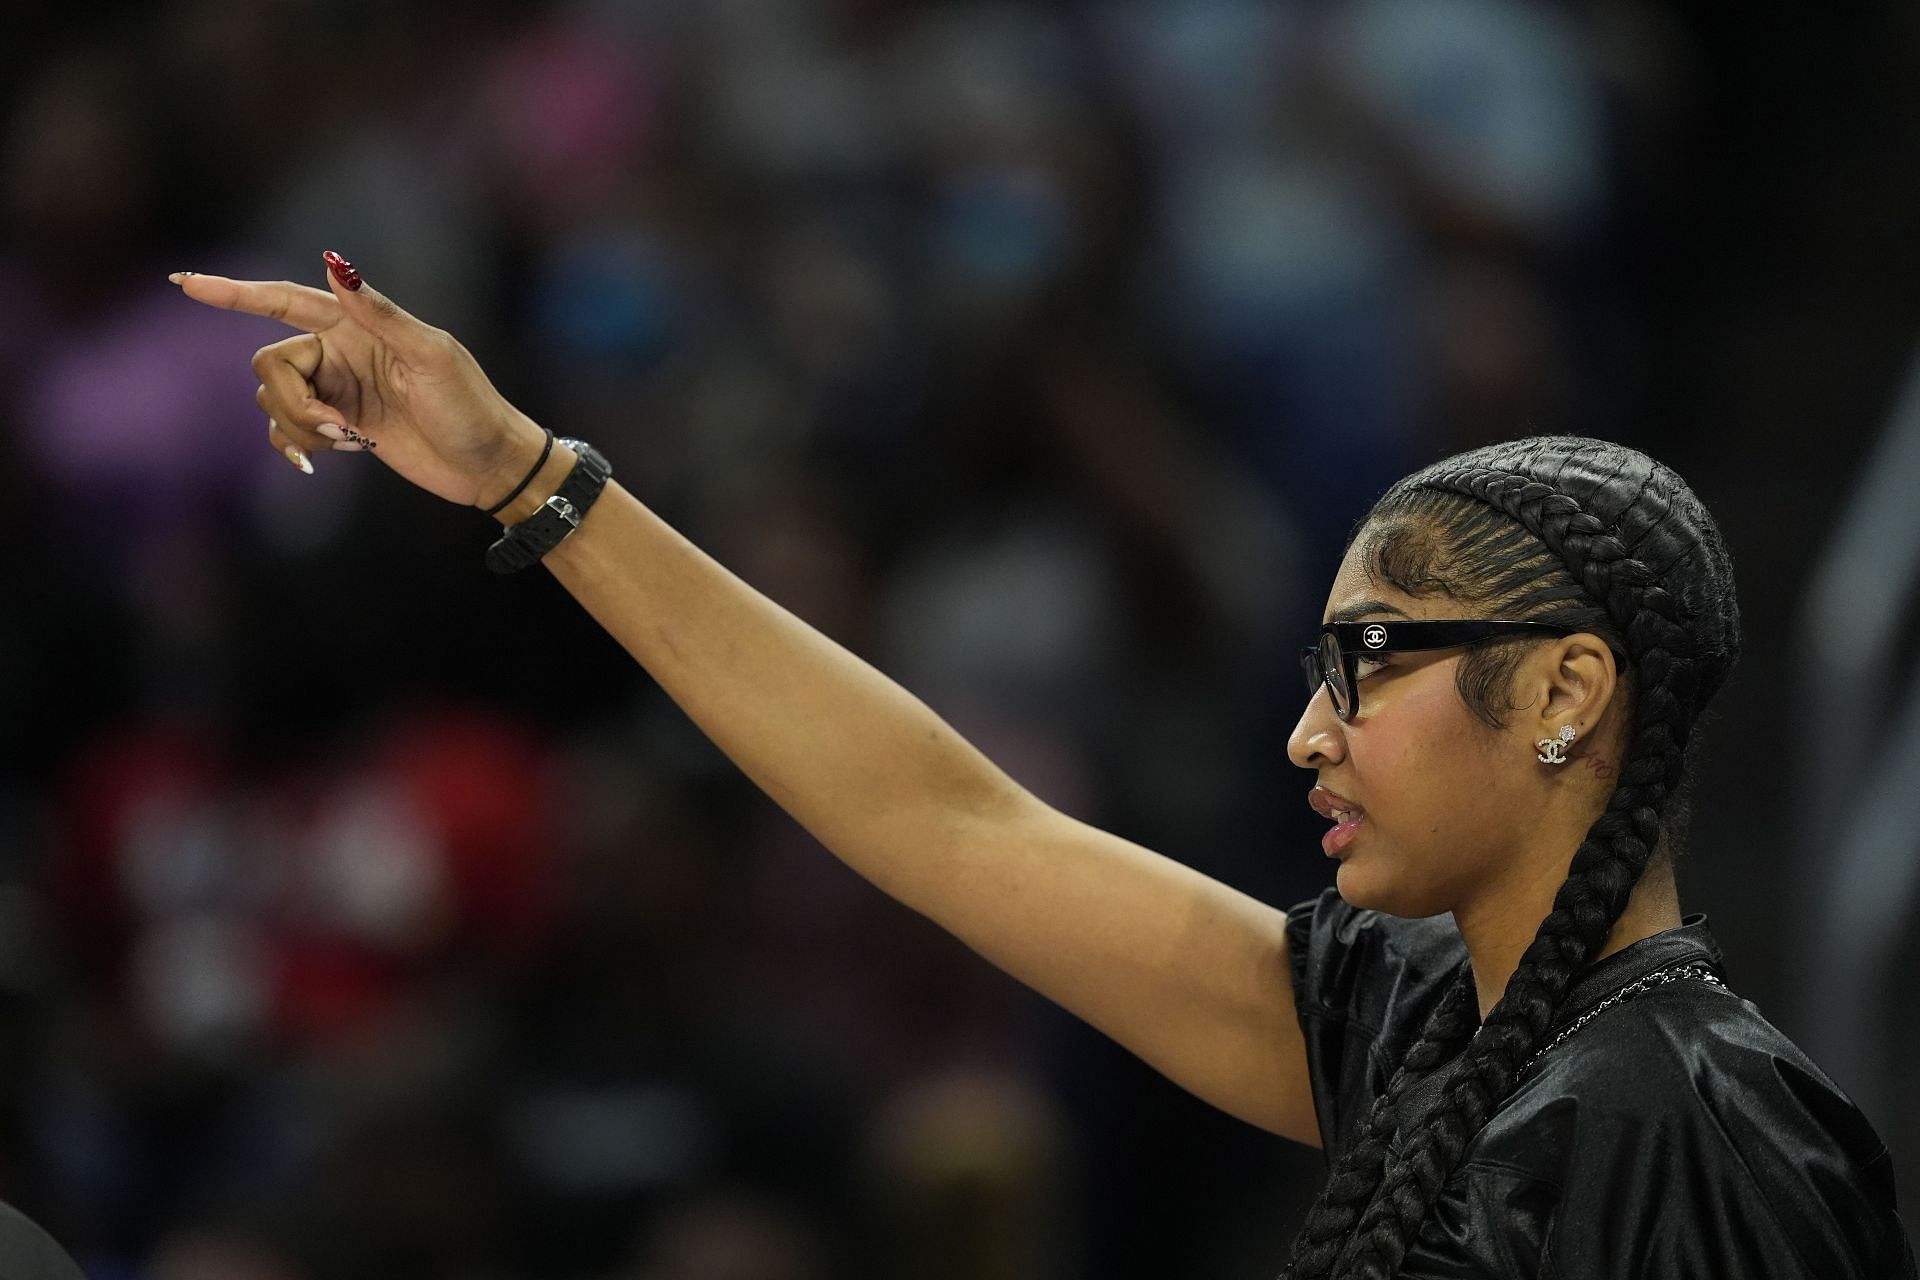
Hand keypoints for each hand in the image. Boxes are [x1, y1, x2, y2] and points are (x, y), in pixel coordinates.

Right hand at [173, 252, 546, 507]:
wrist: (489, 463)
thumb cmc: (470, 406)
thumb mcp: (431, 356)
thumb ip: (380, 313)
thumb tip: (335, 264)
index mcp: (358, 325)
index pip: (285, 301)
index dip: (236, 293)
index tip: (186, 284)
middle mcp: (340, 352)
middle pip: (269, 363)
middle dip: (291, 400)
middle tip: (340, 429)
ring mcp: (337, 391)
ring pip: (273, 400)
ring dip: (300, 427)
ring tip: (349, 442)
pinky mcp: (340, 427)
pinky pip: (286, 429)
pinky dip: (293, 444)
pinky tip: (317, 461)